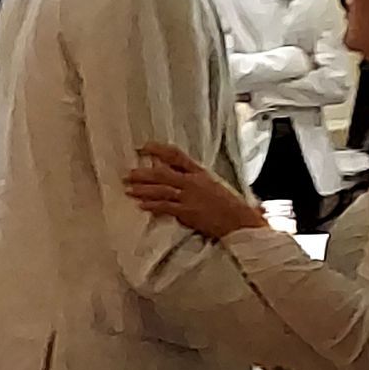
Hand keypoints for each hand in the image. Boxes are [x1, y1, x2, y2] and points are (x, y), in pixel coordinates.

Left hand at [124, 143, 265, 239]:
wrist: (240, 222)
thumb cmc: (231, 205)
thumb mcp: (214, 185)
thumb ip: (197, 180)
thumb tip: (179, 178)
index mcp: (200, 172)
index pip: (175, 155)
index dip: (157, 150)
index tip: (143, 148)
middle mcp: (193, 181)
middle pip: (162, 173)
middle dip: (143, 173)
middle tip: (127, 173)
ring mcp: (189, 196)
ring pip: (160, 189)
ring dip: (142, 189)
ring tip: (128, 189)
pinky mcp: (188, 212)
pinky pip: (165, 207)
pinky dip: (152, 205)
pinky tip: (141, 205)